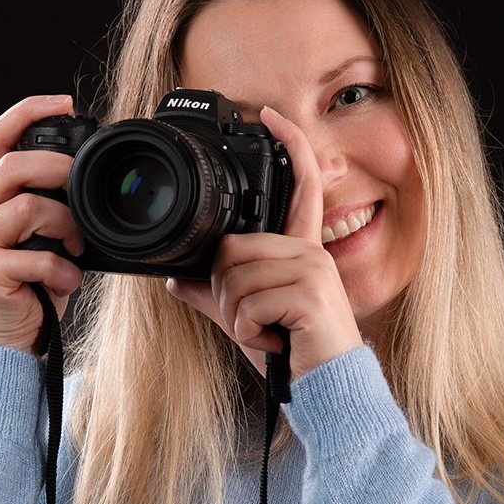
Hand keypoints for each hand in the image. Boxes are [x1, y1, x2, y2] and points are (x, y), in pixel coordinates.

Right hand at [0, 94, 84, 352]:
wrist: (11, 342)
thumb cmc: (32, 289)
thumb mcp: (40, 239)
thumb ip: (49, 206)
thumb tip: (86, 179)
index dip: (28, 112)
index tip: (65, 102)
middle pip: (14, 166)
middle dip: (60, 171)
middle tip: (84, 193)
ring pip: (28, 207)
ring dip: (67, 226)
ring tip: (78, 249)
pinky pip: (35, 256)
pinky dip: (63, 269)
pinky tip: (68, 281)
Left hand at [166, 105, 362, 380]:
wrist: (326, 389)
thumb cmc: (293, 353)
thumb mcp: (246, 320)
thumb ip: (215, 296)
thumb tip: (177, 279)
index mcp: (300, 249)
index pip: (300, 187)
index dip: (289, 147)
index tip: (270, 114)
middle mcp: (309, 251)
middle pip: (232, 248)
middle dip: (227, 294)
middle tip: (256, 322)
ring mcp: (312, 269)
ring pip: (234, 278)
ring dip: (237, 318)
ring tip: (267, 333)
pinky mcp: (309, 294)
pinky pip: (247, 305)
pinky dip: (249, 333)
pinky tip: (275, 341)